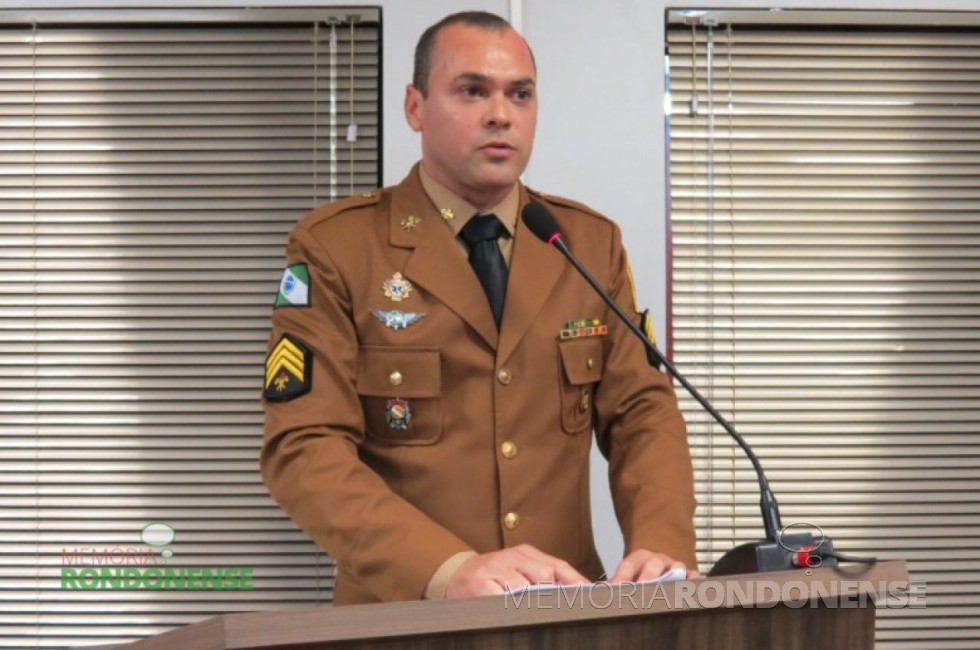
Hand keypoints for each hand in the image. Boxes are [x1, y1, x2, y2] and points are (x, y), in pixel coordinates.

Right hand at [445, 544, 591, 597]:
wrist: (454, 575)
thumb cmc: (492, 577)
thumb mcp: (520, 571)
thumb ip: (546, 578)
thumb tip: (578, 593)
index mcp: (526, 553)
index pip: (559, 566)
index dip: (576, 582)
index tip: (591, 597)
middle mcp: (513, 556)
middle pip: (546, 575)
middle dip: (553, 595)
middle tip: (555, 610)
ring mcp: (497, 566)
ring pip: (526, 586)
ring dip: (530, 601)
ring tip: (527, 609)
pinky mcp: (482, 581)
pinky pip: (505, 596)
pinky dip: (510, 604)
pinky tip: (507, 609)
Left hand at [608, 549, 699, 582]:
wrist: (662, 567)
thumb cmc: (641, 577)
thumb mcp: (628, 577)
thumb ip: (616, 584)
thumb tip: (598, 592)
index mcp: (639, 558)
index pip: (629, 564)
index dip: (622, 575)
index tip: (614, 588)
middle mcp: (658, 559)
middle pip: (653, 563)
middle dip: (647, 574)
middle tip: (641, 587)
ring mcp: (676, 566)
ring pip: (676, 567)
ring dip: (672, 575)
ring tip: (667, 588)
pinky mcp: (691, 575)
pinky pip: (694, 577)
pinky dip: (693, 582)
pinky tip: (690, 590)